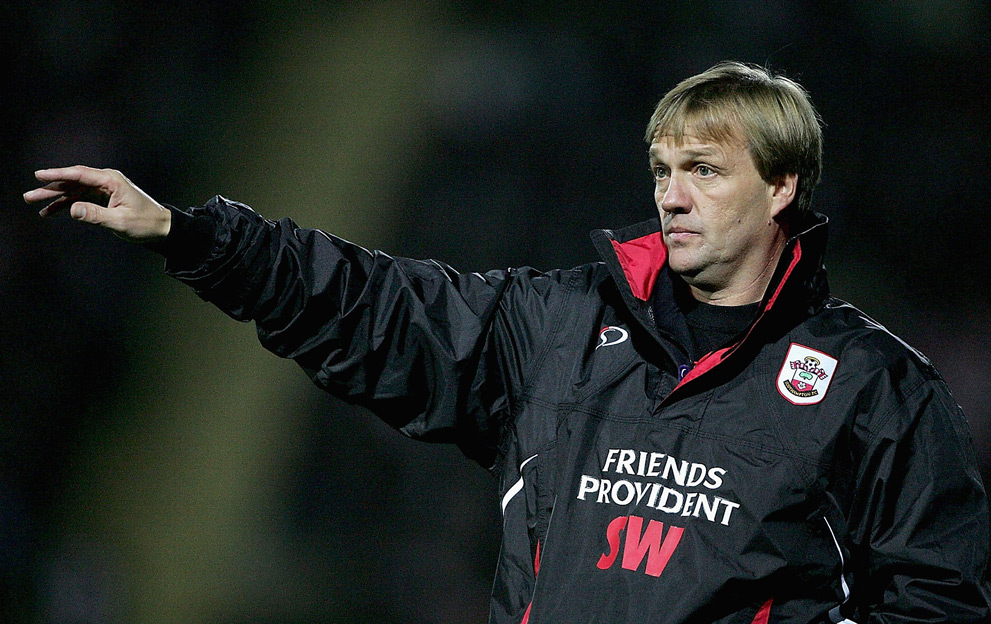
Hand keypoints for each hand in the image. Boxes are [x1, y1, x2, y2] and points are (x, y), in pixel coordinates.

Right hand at [24, 166, 170, 242]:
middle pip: (72, 181)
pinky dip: (66, 205)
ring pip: (73, 190)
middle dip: (50, 188)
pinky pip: (79, 199)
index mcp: (112, 181)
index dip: (58, 174)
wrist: (161, 227)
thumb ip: (96, 215)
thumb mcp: (121, 221)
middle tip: (29, 195)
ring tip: (34, 202)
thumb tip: (73, 209)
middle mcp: (106, 181)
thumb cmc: (146, 223)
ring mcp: (103, 189)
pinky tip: (50, 211)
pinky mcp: (102, 198)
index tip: (39, 175)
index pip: (80, 175)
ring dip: (54, 197)